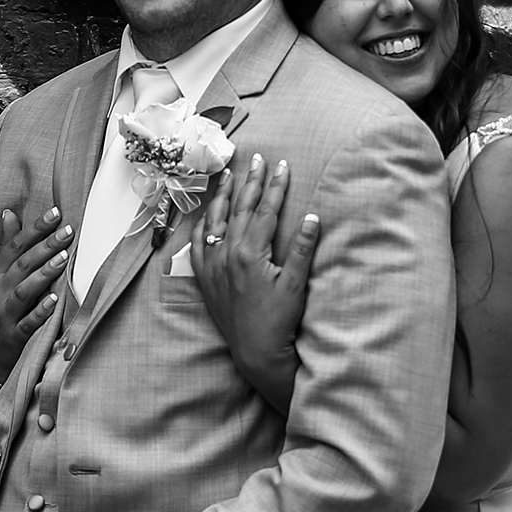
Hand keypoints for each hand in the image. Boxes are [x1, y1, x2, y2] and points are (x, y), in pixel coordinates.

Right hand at [0, 206, 71, 382]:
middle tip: (68, 231)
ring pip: (24, 291)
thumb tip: (9, 213)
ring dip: (44, 274)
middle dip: (45, 246)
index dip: (35, 229)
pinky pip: (28, 323)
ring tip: (64, 258)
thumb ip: (5, 247)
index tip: (56, 212)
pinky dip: (40, 311)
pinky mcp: (13, 336)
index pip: (14, 246)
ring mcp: (3, 314)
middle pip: (22, 264)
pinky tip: (55, 301)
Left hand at [192, 152, 321, 416]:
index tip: (282, 165)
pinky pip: (199, 243)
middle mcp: (227, 254)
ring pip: (216, 221)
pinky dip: (203, 224)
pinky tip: (207, 213)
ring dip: (224, 196)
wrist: (256, 351)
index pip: (265, 210)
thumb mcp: (297, 284)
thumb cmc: (279, 320)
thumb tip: (311, 217)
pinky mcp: (206, 278)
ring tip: (229, 175)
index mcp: (251, 253)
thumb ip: (303, 249)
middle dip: (251, 182)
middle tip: (257, 159)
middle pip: (241, 209)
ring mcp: (213, 265)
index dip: (275, 186)